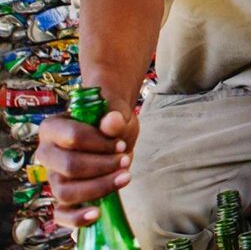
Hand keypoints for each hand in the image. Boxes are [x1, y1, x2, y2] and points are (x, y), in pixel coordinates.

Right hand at [37, 103, 138, 228]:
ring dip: (99, 187)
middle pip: (70, 166)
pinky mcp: (62, 197)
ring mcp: (52, 177)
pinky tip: (97, 213)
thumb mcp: (117, 113)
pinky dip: (76, 217)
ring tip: (125, 176)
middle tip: (125, 159)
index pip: (73, 137)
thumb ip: (114, 116)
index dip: (101, 143)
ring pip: (66, 191)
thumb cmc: (111, 122)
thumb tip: (111, 121)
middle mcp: (46, 153)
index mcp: (52, 128)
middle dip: (103, 166)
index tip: (121, 144)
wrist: (114, 134)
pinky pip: (61, 214)